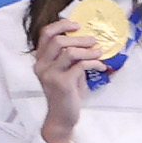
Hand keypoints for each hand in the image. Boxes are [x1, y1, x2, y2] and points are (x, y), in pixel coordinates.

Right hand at [33, 11, 101, 142]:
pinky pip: (80, 66)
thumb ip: (71, 56)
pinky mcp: (61, 83)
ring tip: (99, 51)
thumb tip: (88, 39)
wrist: (62, 117)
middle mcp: (41, 65)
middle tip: (94, 40)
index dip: (62, 25)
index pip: (45, 34)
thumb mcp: (66, 71)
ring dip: (88, 50)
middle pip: (58, 40)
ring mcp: (50, 74)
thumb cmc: (66, 93)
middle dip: (79, 37)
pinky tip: (101, 66)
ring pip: (69, 51)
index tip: (77, 25)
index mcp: (40, 60)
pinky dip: (93, 63)